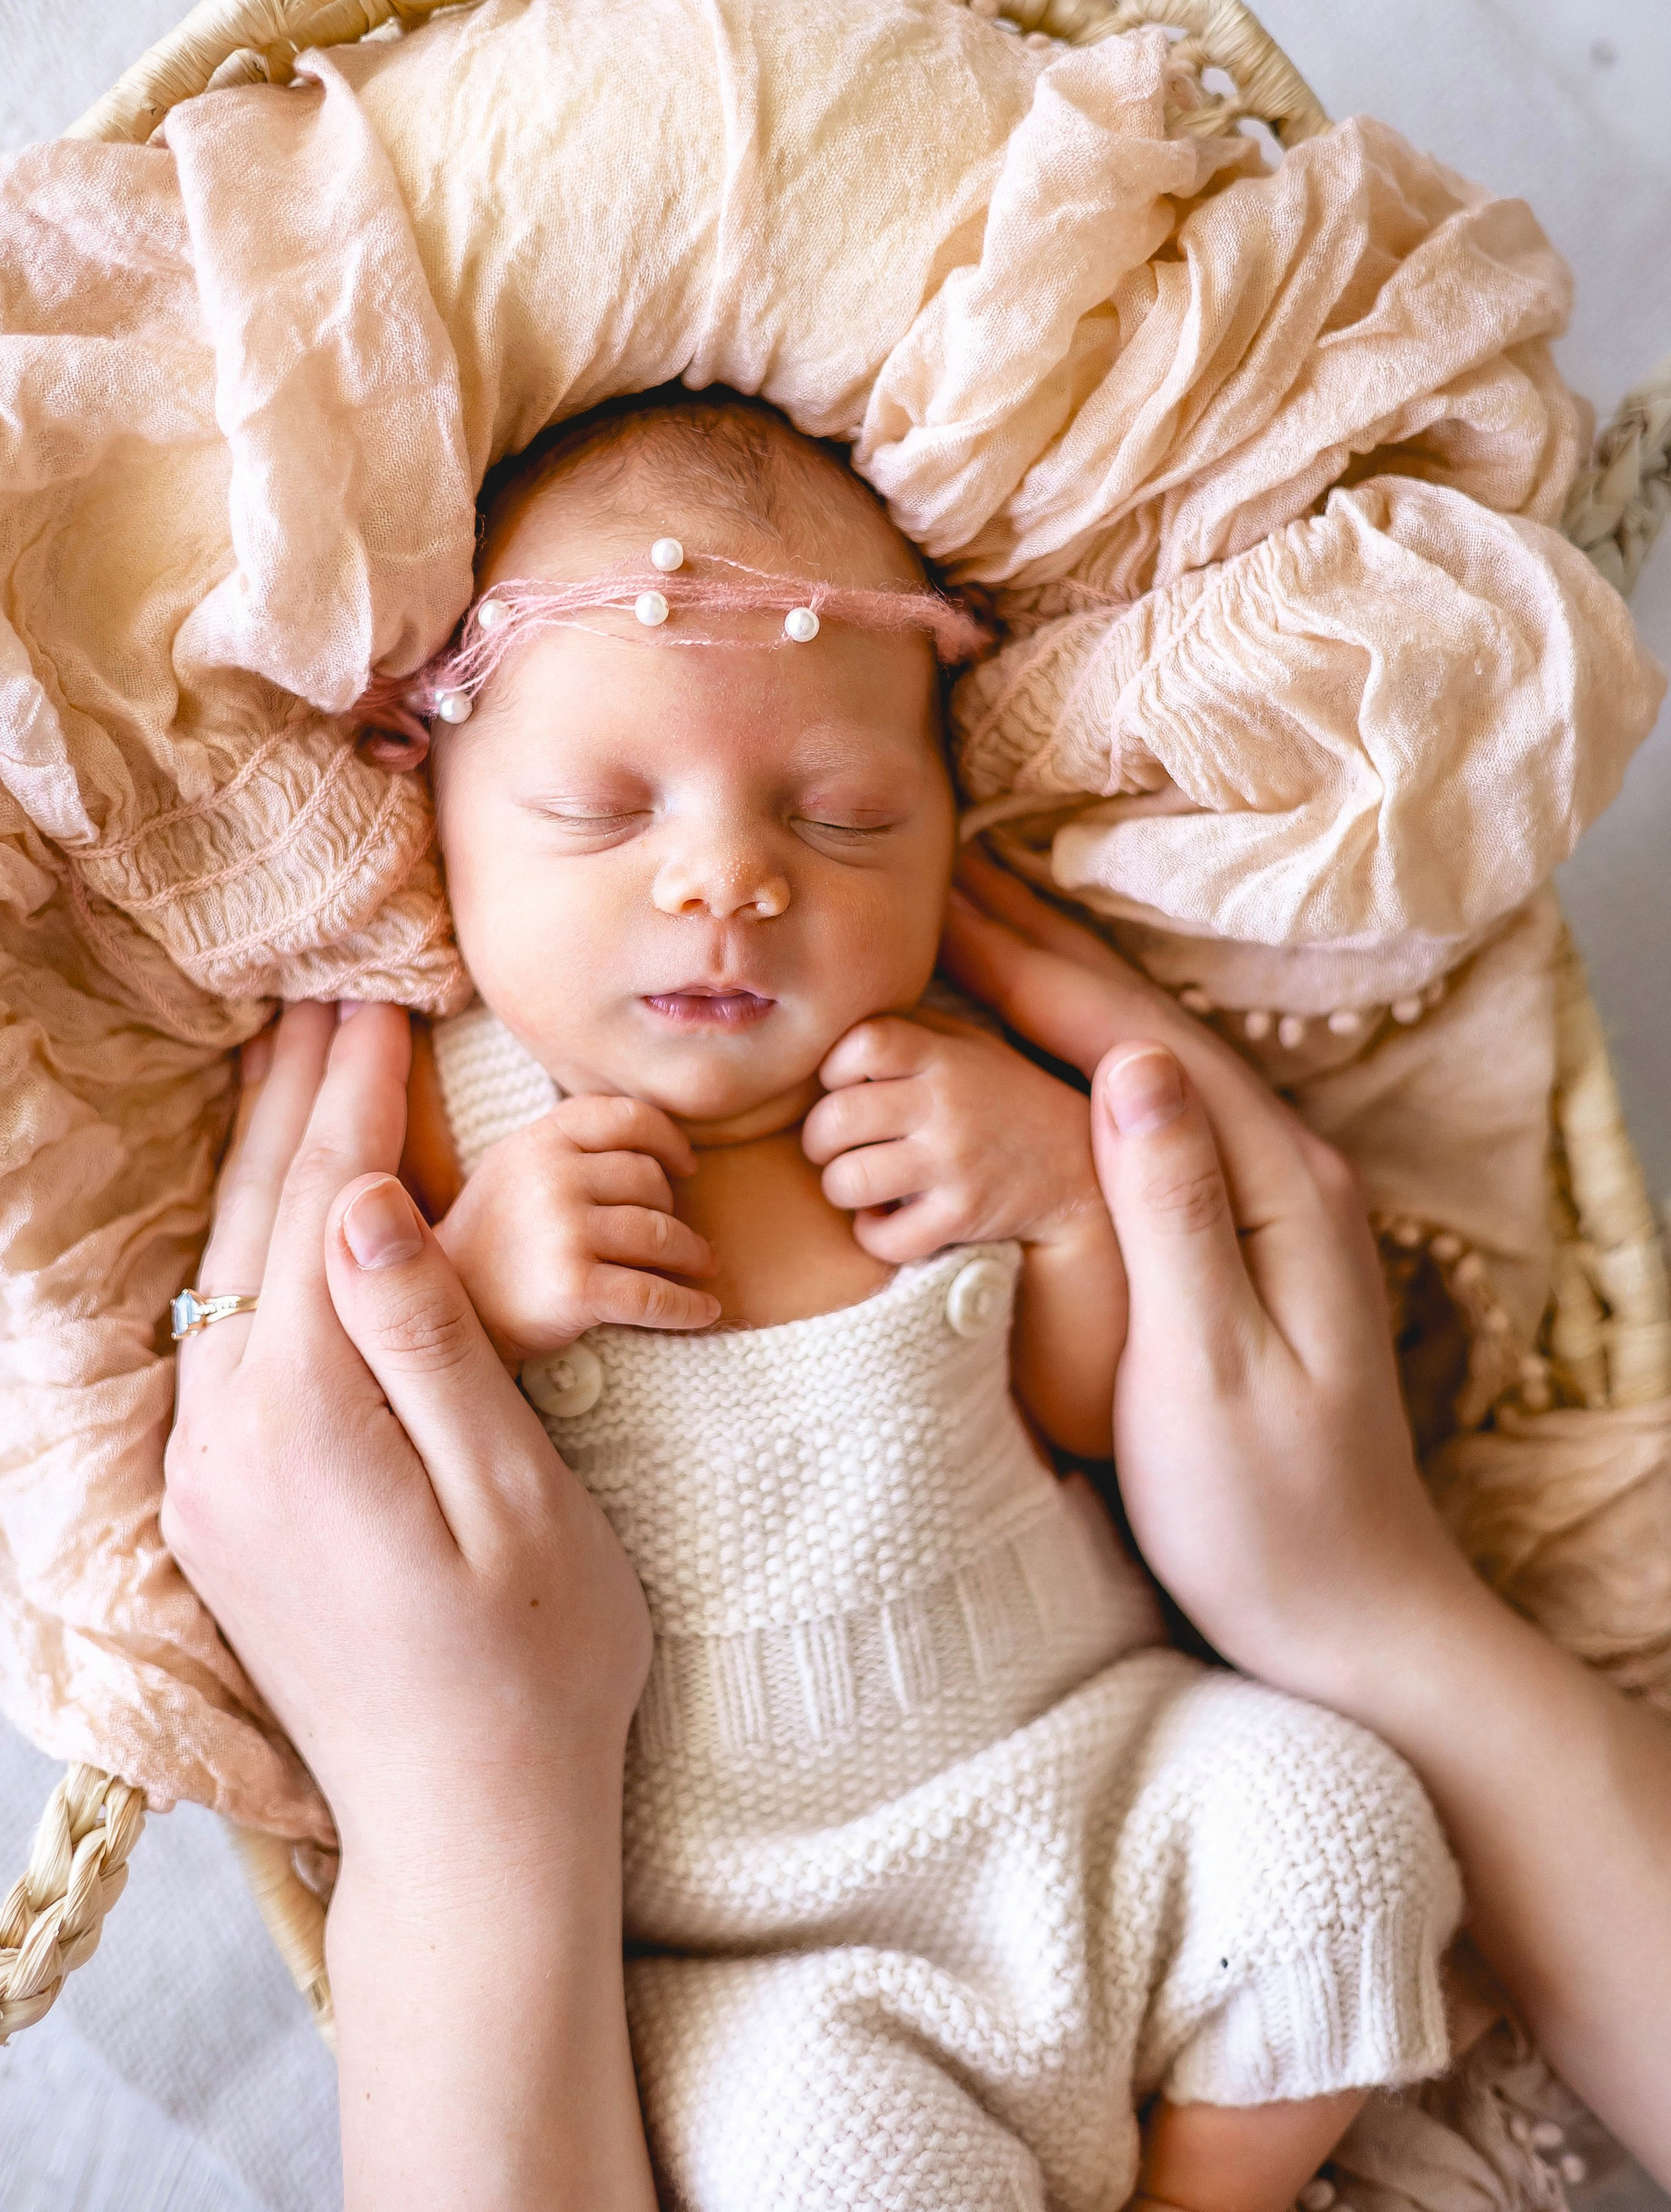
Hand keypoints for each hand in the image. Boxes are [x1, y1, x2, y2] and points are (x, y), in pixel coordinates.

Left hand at [161, 1000, 656, 2210]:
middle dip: (294, 1106)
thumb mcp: (510, 1491)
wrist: (467, 1827)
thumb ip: (431, 1341)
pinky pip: (226, 1343)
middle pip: (256, 1230)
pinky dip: (257, 1255)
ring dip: (267, 1172)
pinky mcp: (220, 1516)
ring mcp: (210, 1484)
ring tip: (297, 1074)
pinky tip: (282, 1219)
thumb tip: (366, 1206)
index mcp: (306, 1423)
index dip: (354, 1104)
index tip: (378, 1006)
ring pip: (228, 1282)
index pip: (326, 1213)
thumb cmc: (532, 1660)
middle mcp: (226, 1443)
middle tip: (324, 1001)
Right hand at [434, 1095, 719, 1362]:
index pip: (627, 1118)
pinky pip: (653, 1293)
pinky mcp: (574, 1288)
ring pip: (661, 1234)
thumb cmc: (496, 1238)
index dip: (668, 1140)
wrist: (444, 1310)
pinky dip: (688, 1305)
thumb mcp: (516, 1168)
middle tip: (676, 1235)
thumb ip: (572, 1145)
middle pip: (650, 1180)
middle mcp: (550, 1178)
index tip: (685, 1167)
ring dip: (692, 1254)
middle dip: (672, 1209)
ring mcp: (562, 1232)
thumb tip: (660, 1143)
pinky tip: (705, 1311)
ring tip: (700, 1266)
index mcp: (539, 1140)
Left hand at [803, 1010, 1105, 1262]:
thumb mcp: (967, 1046)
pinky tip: (886, 1218)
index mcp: (944, 1055)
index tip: (844, 1085)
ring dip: (840, 1187)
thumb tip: (832, 1027)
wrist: (1078, 1170)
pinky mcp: (963, 1216)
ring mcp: (956, 1162)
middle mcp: (948, 1104)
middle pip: (836, 1118)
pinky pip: (882, 1237)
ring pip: (847, 1181)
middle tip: (834, 1145)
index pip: (862, 1043)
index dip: (834, 1066)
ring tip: (859, 1181)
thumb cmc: (1001, 1099)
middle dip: (819, 1138)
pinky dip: (872, 1233)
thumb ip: (908, 1032)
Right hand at [941, 857, 1470, 1697]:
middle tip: (951, 879)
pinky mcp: (1244, 1244)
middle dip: (1047, 952)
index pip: (1138, 1044)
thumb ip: (1177, 1212)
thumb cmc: (1271, 1512)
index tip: (948, 903)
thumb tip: (1132, 1068)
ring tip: (980, 937)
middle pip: (1146, 1033)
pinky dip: (1080, 1066)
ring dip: (1063, 996)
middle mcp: (1284, 1172)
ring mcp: (1269, 1206)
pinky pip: (1150, 1119)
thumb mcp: (1213, 1366)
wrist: (1350, 1612)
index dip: (1037, 969)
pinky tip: (1041, 1057)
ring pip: (1148, 1066)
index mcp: (1279, 1186)